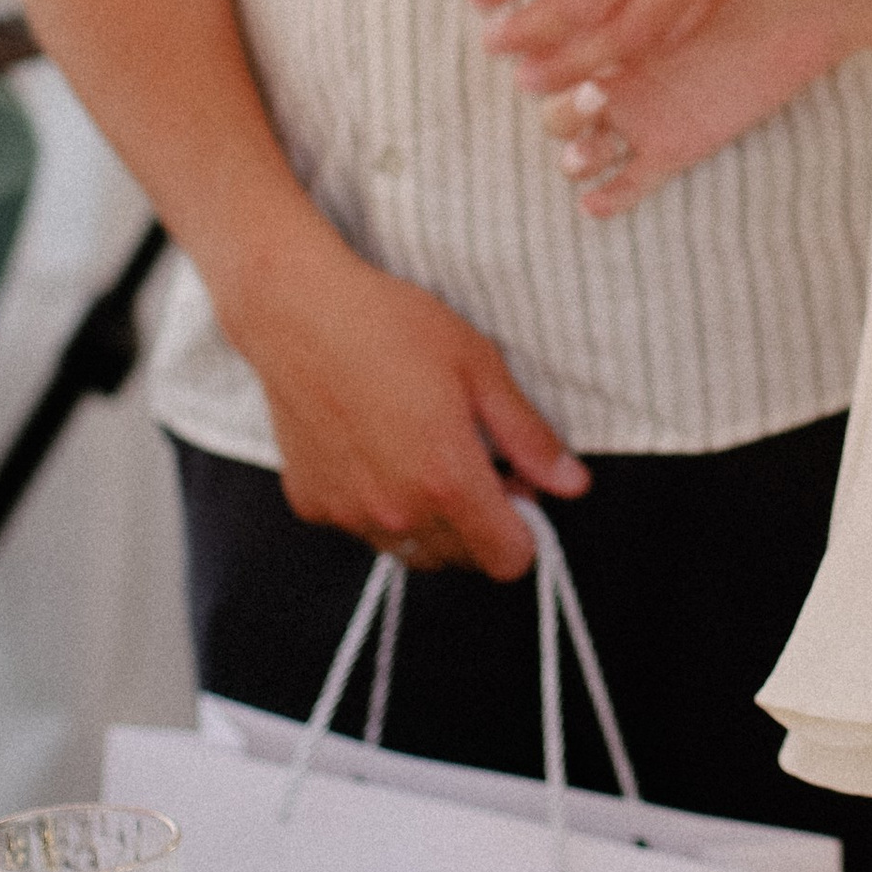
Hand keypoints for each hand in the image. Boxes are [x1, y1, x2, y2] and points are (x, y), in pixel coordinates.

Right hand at [231, 235, 588, 576]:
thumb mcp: (480, 367)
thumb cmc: (392, 326)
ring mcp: (349, 514)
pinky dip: (377, 503)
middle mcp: (396, 513)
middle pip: (463, 558)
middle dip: (479, 520)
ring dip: (430, 519)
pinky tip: (373, 446)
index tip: (516, 485)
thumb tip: (573, 484)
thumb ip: (529, 436)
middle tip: (472, 455)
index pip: (508, 560)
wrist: (297, 311)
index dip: (525, 527)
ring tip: (422, 450)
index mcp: (447, 481)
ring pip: (413, 550)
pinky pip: (362, 527)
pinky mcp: (312, 504)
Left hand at [544, 0, 871, 215]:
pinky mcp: (679, 145)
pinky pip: (627, 187)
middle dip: (547, 94)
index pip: (543, 42)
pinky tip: (594, 200)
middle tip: (568, 90)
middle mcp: (615, 63)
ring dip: (572, 146)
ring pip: (575, 146)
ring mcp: (646, 109)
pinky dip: (604, 199)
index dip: (529, 46)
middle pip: (544, 93)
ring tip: (582, 144)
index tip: (536, 45)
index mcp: (607, 13)